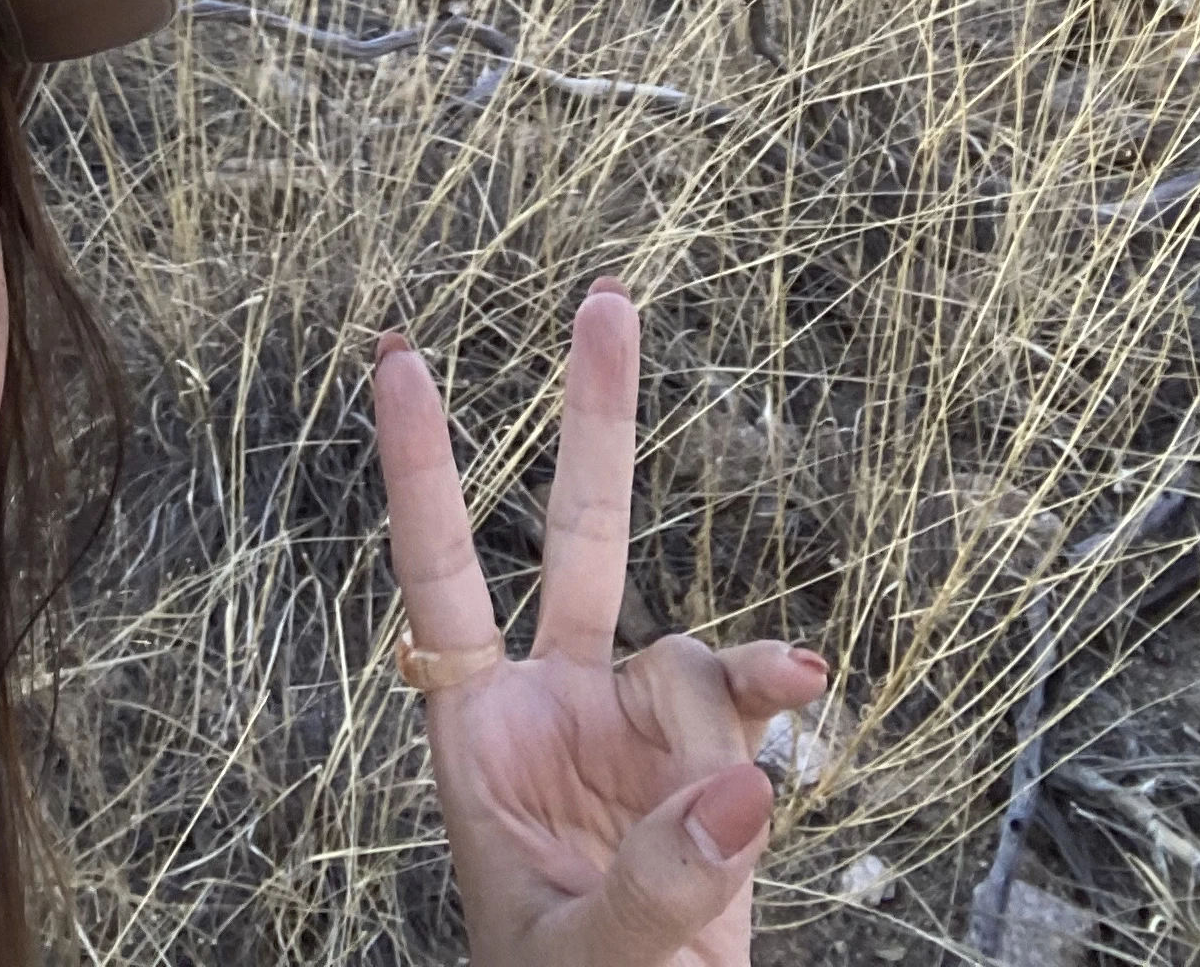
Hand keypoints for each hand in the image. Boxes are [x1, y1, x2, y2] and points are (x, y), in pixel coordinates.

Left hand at [375, 288, 826, 966]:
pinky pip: (748, 711)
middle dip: (594, 422)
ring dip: (725, 683)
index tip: (400, 362)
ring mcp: (638, 737)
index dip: (421, 472)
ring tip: (736, 770)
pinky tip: (800, 692)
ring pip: (686, 650)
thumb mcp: (581, 958)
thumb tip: (741, 786)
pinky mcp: (713, 777)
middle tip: (606, 299)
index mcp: (477, 736)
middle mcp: (555, 711)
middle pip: (574, 539)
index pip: (437, 579)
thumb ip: (653, 883)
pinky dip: (772, 696)